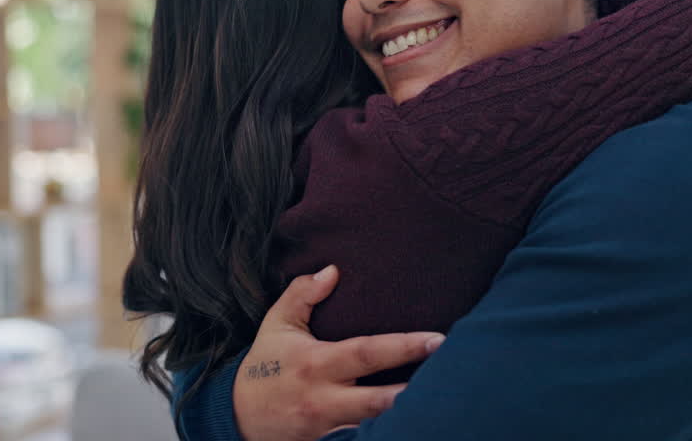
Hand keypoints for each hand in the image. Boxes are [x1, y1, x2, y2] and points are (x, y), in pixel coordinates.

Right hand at [233, 265, 444, 440]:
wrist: (237, 417)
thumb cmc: (266, 364)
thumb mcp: (277, 324)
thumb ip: (302, 294)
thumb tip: (333, 269)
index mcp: (315, 363)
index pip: (366, 353)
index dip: (403, 346)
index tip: (437, 338)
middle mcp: (323, 398)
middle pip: (378, 400)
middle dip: (416, 392)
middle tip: (454, 376)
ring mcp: (327, 428)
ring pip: (374, 427)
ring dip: (406, 416)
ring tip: (442, 401)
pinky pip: (361, 440)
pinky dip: (386, 432)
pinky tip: (415, 422)